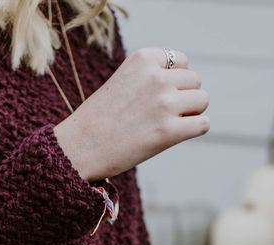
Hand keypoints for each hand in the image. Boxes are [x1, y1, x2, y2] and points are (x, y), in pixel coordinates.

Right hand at [54, 47, 210, 181]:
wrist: (77, 149)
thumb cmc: (98, 120)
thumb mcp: (123, 82)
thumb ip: (151, 77)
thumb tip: (187, 86)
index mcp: (143, 59)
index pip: (182, 61)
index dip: (173, 81)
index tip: (154, 97)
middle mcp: (156, 77)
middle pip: (195, 81)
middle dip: (183, 97)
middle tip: (159, 116)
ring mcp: (164, 104)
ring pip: (202, 100)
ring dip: (191, 113)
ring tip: (166, 125)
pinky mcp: (168, 132)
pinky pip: (203, 124)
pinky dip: (195, 129)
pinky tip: (176, 135)